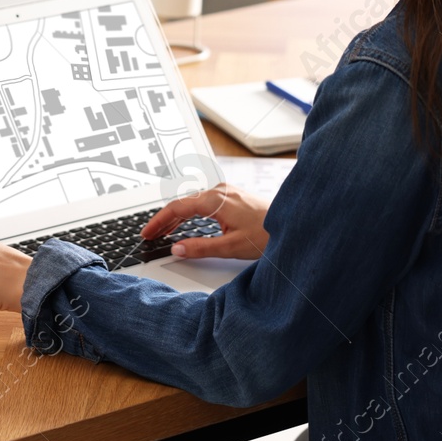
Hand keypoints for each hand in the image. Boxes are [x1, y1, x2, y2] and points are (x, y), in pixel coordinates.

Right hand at [142, 183, 270, 259]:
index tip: (147, 233)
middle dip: (165, 219)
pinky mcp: (232, 197)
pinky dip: (190, 213)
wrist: (293, 225)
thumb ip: (200, 248)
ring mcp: (226, 192)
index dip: (159, 221)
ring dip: (177, 217)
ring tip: (164, 231)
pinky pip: (203, 202)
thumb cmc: (267, 234)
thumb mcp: (230, 246)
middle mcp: (219, 191)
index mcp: (215, 200)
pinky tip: (187, 223)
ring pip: (192, 202)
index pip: (177, 208)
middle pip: (182, 203)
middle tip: (151, 234)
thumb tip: (177, 249)